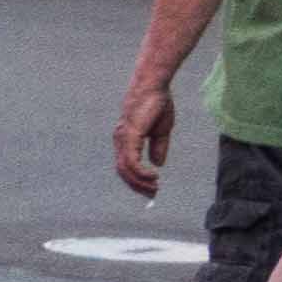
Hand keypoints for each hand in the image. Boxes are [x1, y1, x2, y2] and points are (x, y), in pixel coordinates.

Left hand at [115, 79, 174, 197]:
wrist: (154, 85)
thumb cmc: (157, 104)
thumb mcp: (160, 130)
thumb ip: (158, 147)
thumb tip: (157, 164)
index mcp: (126, 140)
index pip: (126, 166)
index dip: (137, 180)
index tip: (151, 189)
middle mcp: (120, 141)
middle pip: (123, 171)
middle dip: (137, 186)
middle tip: (152, 195)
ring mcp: (122, 139)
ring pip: (125, 169)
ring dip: (139, 182)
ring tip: (154, 188)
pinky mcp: (129, 135)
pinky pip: (131, 160)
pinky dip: (140, 172)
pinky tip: (153, 176)